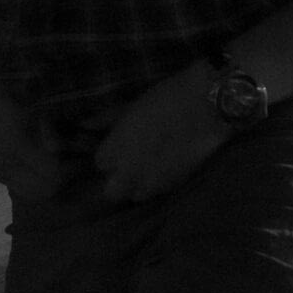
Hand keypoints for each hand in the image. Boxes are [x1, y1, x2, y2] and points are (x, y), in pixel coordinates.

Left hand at [92, 63, 232, 203]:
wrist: (207, 106)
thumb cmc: (166, 97)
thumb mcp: (132, 104)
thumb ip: (106, 119)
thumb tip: (84, 125)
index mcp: (114, 150)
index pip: (100, 164)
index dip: (109, 154)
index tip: (116, 146)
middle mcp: (128, 173)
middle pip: (112, 192)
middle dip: (117, 180)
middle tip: (129, 164)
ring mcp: (152, 183)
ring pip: (136, 195)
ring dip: (138, 184)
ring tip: (149, 167)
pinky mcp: (175, 185)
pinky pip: (159, 191)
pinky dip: (159, 183)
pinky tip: (167, 167)